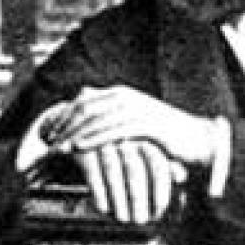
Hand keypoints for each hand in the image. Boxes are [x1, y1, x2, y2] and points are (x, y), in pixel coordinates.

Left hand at [45, 85, 218, 169]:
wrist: (196, 140)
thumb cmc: (162, 137)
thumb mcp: (132, 126)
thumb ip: (110, 123)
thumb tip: (85, 130)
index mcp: (120, 94)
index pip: (83, 101)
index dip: (63, 117)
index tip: (49, 134)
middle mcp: (125, 97)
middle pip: (85, 108)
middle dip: (64, 126)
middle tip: (49, 144)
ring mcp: (136, 108)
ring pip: (96, 119)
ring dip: (74, 134)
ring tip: (59, 149)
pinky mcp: (146, 122)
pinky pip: (113, 130)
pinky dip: (94, 138)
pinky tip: (80, 148)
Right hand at [75, 139, 186, 223]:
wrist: (77, 130)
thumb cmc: (116, 147)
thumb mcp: (139, 151)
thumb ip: (162, 161)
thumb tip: (183, 175)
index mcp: (142, 136)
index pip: (156, 163)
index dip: (160, 190)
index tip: (159, 211)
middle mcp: (124, 136)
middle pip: (135, 170)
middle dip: (139, 199)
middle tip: (141, 221)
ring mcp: (102, 139)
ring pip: (113, 172)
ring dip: (119, 199)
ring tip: (124, 219)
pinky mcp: (82, 147)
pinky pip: (92, 171)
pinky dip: (99, 191)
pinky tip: (103, 209)